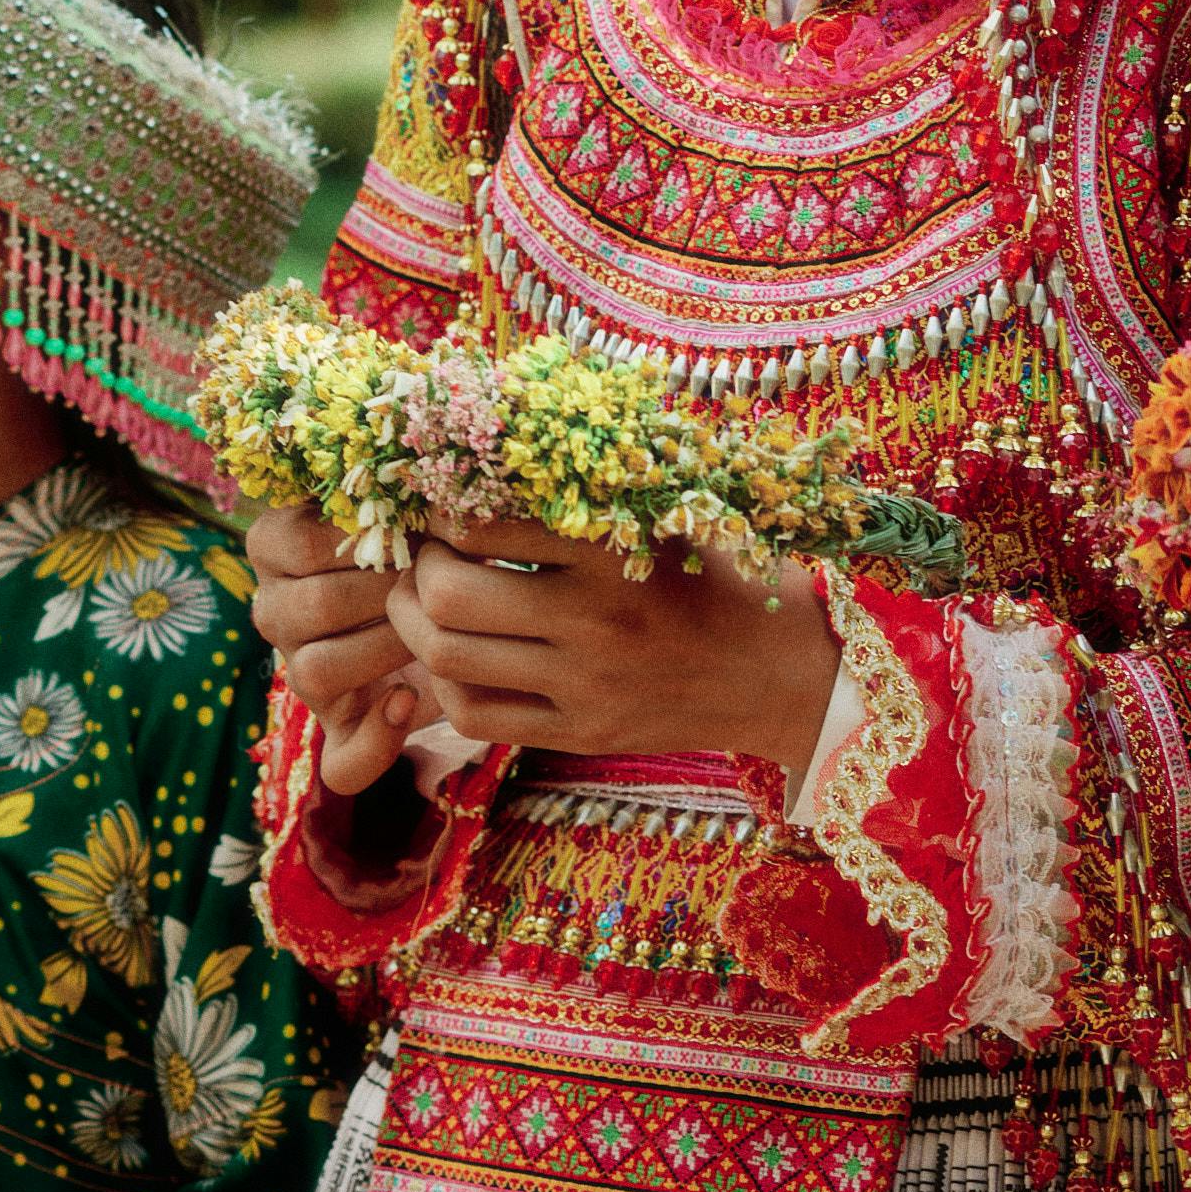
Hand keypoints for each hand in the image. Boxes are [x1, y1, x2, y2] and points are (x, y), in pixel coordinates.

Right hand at [247, 504, 437, 796]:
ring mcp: (298, 671)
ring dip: (386, 647)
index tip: (413, 530)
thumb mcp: (402, 506)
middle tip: (432, 579)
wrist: (453, 599)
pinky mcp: (337, 729)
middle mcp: (272, 610)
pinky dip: (377, 742)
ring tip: (429, 624)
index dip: (365, 537)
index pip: (300, 541)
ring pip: (316, 672)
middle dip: (385, 591)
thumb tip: (411, 506)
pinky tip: (406, 702)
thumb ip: (392, 498)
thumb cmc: (425, 534)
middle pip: (313, 607)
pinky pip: (340, 763)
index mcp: (274, 546)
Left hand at [385, 517, 841, 776]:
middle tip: (424, 554)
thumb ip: (582, 494)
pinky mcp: (578, 733)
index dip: (443, 509)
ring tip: (426, 601)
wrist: (774, 668)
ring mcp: (583, 685)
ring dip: (416, 625)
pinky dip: (448, 684)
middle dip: (416, 570)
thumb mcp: (658, 515)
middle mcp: (593, 621)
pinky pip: (476, 715)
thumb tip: (486, 459)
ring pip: (448, 659)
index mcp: (612, 551)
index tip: (439, 501)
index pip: (487, 524)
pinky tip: (461, 657)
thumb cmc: (710, 573)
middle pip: (447, 597)